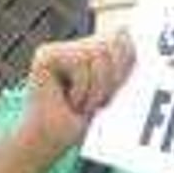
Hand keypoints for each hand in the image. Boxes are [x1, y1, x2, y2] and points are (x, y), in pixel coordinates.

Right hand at [16, 31, 135, 164]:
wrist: (53, 141)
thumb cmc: (85, 120)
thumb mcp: (113, 89)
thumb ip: (122, 62)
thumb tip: (127, 31)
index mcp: (93, 51)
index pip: (122, 39)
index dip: (127, 63)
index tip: (116, 90)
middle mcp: (75, 46)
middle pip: (112, 44)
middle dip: (112, 79)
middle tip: (97, 102)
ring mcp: (58, 48)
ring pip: (98, 54)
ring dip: (96, 88)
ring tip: (82, 103)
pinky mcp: (45, 55)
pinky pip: (80, 63)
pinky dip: (82, 89)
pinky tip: (68, 101)